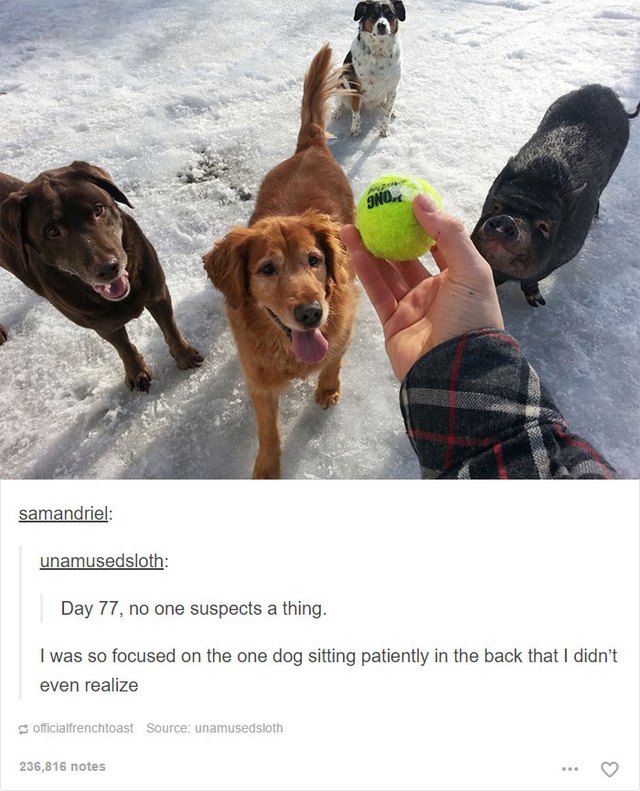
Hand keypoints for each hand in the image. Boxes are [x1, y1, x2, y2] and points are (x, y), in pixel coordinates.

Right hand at [340, 194, 504, 379]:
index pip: (439, 245)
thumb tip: (421, 199)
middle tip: (371, 213)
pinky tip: (355, 251)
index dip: (422, 223)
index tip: (403, 202)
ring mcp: (412, 309)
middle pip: (407, 258)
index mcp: (458, 279)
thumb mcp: (470, 270)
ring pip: (387, 273)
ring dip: (370, 250)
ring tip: (351, 226)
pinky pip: (377, 293)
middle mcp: (435, 292)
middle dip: (389, 235)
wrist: (456, 370)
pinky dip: (366, 272)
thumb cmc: (471, 317)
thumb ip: (447, 233)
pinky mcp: (393, 325)